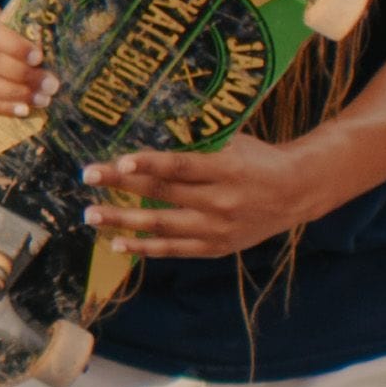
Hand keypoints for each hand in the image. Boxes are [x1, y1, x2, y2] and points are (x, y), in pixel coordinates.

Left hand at [90, 134, 329, 264]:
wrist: (297, 192)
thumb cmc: (257, 159)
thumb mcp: (233, 143)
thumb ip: (197, 145)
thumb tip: (149, 137)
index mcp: (227, 169)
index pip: (181, 166)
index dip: (148, 164)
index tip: (118, 162)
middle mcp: (221, 201)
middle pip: (163, 194)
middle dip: (121, 186)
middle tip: (88, 176)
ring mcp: (218, 228)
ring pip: (162, 225)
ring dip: (123, 220)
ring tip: (91, 214)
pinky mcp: (216, 247)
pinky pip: (174, 250)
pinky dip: (144, 247)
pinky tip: (116, 243)